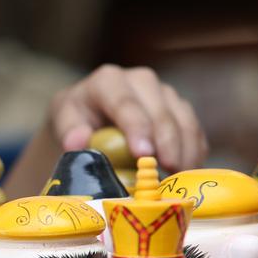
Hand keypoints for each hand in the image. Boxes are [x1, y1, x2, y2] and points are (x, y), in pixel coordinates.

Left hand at [48, 65, 207, 171]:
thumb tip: (76, 142)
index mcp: (108, 81)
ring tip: (180, 177)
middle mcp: (140, 80)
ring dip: (184, 149)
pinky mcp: (178, 108)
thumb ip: (69, 130)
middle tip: (169, 170)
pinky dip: (193, 151)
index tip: (143, 154)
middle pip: (160, 111)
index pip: (126, 104)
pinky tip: (188, 173)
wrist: (89, 114)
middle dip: (166, 142)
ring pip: (182, 119)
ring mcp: (163, 92)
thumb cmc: (76, 120)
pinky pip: (193, 129)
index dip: (137, 128)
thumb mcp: (64, 121)